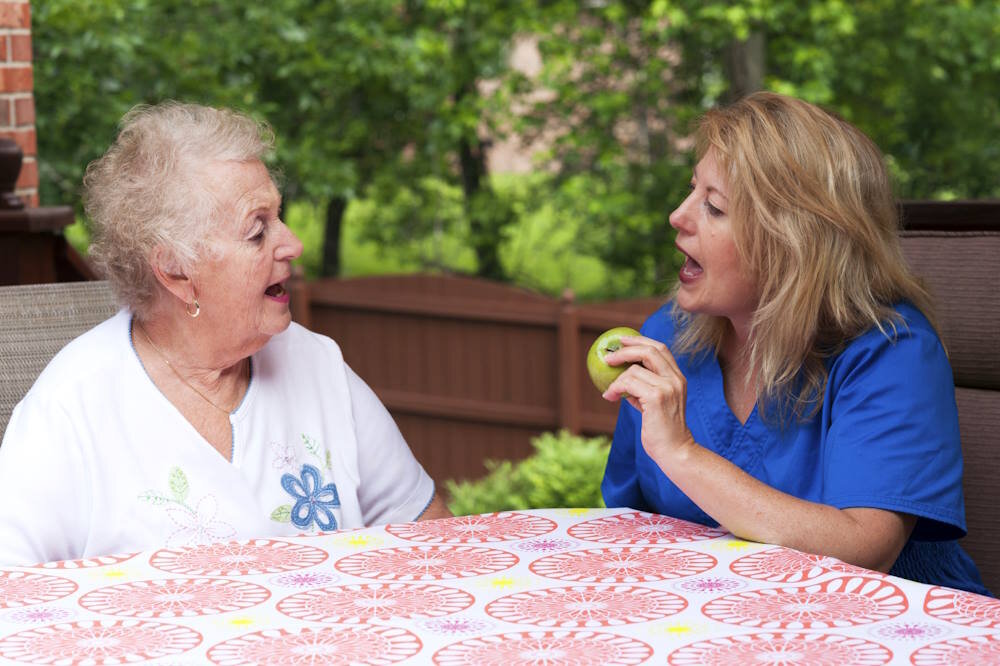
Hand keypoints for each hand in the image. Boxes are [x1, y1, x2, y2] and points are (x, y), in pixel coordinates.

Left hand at [602, 334, 697, 462]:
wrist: (674, 451)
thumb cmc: (661, 430)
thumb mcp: (653, 404)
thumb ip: (642, 388)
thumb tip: (621, 378)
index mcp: (677, 378)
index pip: (661, 349)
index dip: (641, 340)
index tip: (623, 340)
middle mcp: (675, 379)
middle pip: (650, 350)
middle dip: (626, 349)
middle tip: (609, 356)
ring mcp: (667, 388)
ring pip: (634, 370)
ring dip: (616, 379)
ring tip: (610, 392)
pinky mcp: (657, 398)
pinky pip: (629, 383)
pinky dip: (615, 388)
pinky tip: (610, 397)